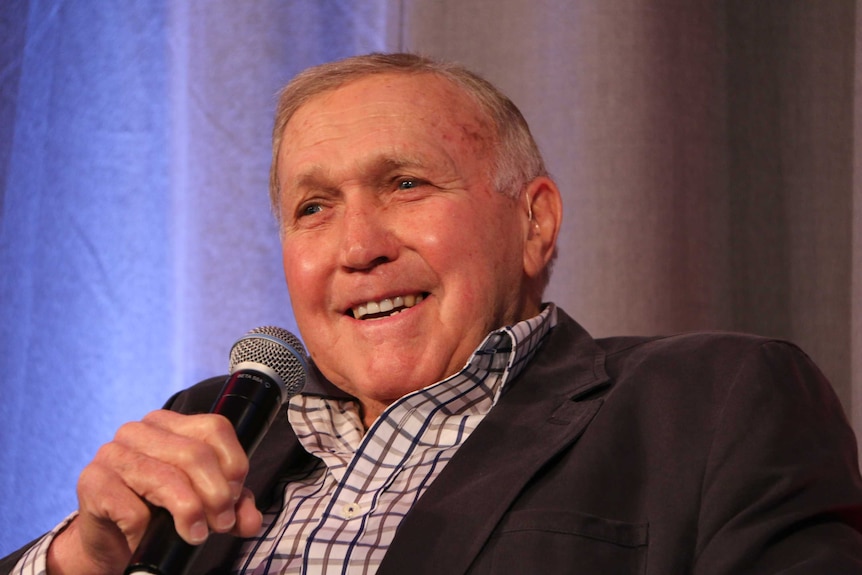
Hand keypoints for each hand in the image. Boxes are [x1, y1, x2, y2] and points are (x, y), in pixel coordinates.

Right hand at [46, 410, 262, 574]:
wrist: (110, 543)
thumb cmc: (158, 514)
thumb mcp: (204, 505)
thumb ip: (233, 505)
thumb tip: (251, 520)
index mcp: (169, 424)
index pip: (215, 428)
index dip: (234, 465)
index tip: (235, 498)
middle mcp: (139, 430)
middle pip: (195, 454)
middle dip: (217, 495)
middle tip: (221, 524)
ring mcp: (112, 453)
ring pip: (167, 478)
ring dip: (190, 512)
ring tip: (197, 535)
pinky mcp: (92, 482)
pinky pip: (132, 508)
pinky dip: (147, 531)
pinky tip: (148, 539)